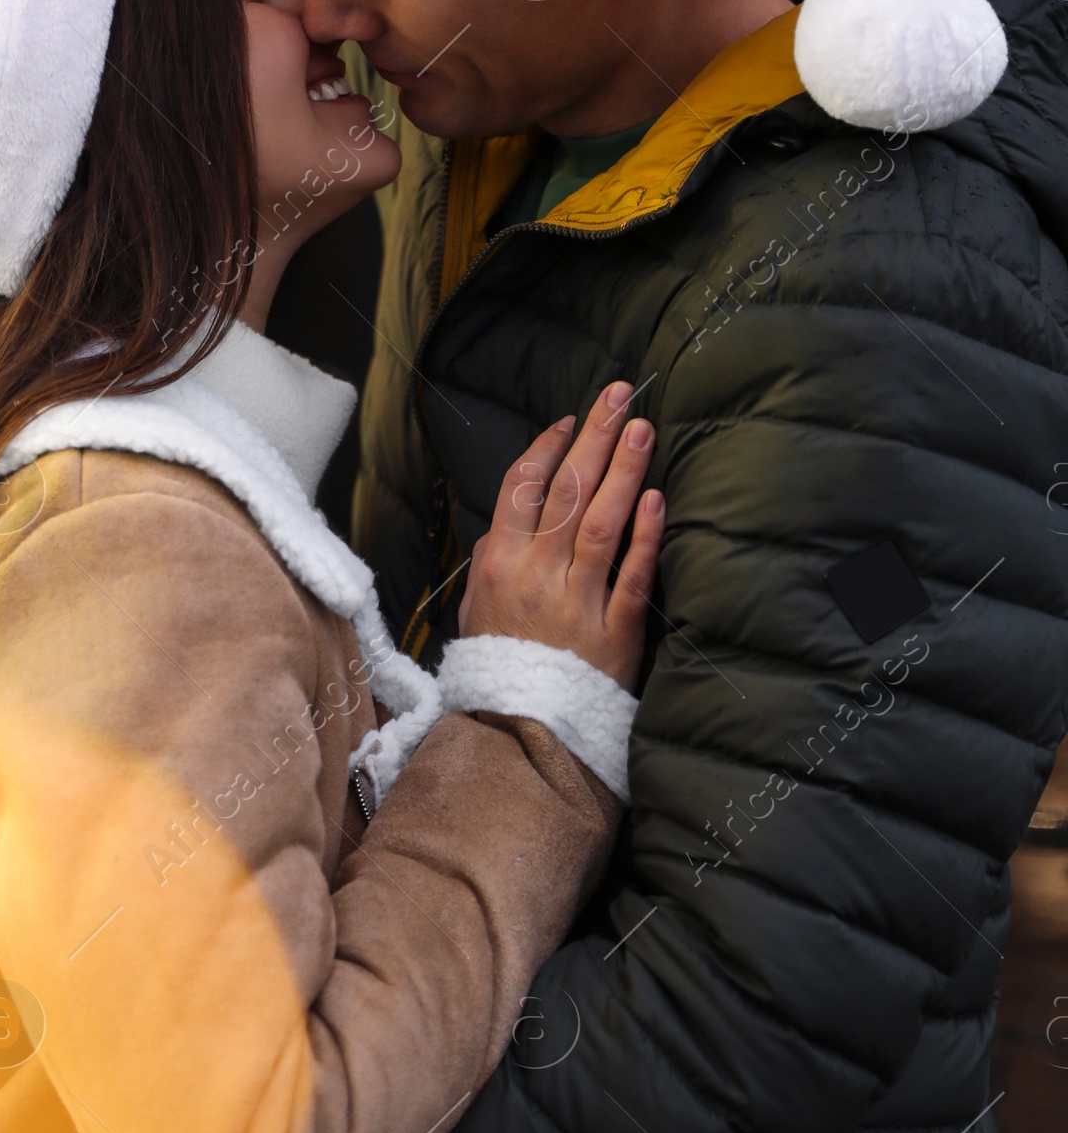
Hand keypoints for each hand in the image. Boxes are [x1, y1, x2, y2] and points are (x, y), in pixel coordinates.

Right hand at [458, 381, 663, 689]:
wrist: (520, 737)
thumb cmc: (498, 670)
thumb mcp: (475, 611)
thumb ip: (489, 561)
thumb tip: (504, 524)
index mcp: (499, 565)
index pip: (522, 488)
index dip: (548, 447)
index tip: (572, 419)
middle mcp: (536, 576)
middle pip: (567, 490)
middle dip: (595, 436)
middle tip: (621, 394)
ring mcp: (577, 602)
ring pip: (601, 523)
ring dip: (624, 471)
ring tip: (644, 429)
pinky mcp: (615, 633)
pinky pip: (632, 577)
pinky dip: (645, 537)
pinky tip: (657, 500)